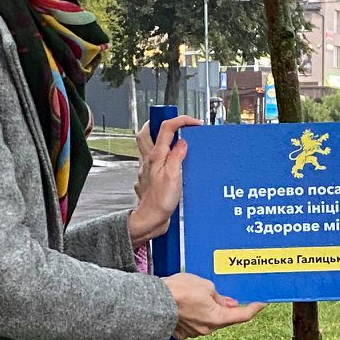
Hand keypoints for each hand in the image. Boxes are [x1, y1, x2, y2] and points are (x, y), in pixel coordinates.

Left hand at [127, 114, 198, 244]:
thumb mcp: (174, 176)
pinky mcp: (148, 179)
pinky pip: (151, 162)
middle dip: (157, 123)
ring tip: (172, 141)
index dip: (181, 121)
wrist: (150, 219)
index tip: (194, 123)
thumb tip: (182, 143)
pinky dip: (160, 158)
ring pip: (146, 146)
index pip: (166, 128)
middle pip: (146, 132)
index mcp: (155, 156)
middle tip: (171, 124)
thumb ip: (177, 156)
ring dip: (157, 139)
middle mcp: (148, 160)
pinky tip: (169, 164)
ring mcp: (146, 169)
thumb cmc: (159, 202)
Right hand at [163, 271, 263, 338]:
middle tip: (228, 293)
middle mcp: (207, 329)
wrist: (152, 302)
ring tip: (199, 292)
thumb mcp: (205, 286)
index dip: (254, 309)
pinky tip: (188, 301)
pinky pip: (194, 321)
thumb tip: (228, 303)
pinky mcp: (181, 331)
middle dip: (227, 306)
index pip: (242, 316)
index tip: (262, 303)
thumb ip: (219, 296)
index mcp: (217, 318)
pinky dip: (196, 312)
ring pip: (208, 319)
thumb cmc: (179, 292)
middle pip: (224, 318)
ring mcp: (193, 332)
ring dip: (209, 308)